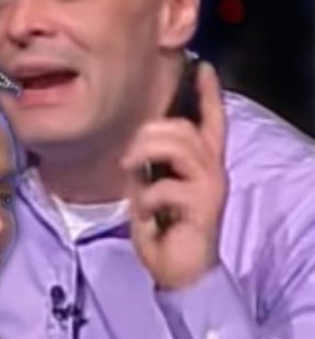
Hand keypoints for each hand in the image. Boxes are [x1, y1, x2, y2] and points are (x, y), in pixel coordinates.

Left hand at [121, 62, 226, 289]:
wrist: (179, 272)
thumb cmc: (164, 227)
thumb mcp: (153, 188)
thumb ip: (150, 165)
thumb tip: (130, 144)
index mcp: (201, 164)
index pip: (212, 121)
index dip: (209, 94)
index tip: (203, 66)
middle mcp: (212, 170)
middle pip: (183, 128)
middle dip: (147, 133)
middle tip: (126, 155)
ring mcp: (210, 187)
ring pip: (180, 146)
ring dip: (145, 154)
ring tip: (128, 170)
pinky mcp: (203, 207)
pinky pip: (168, 185)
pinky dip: (146, 196)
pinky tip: (141, 212)